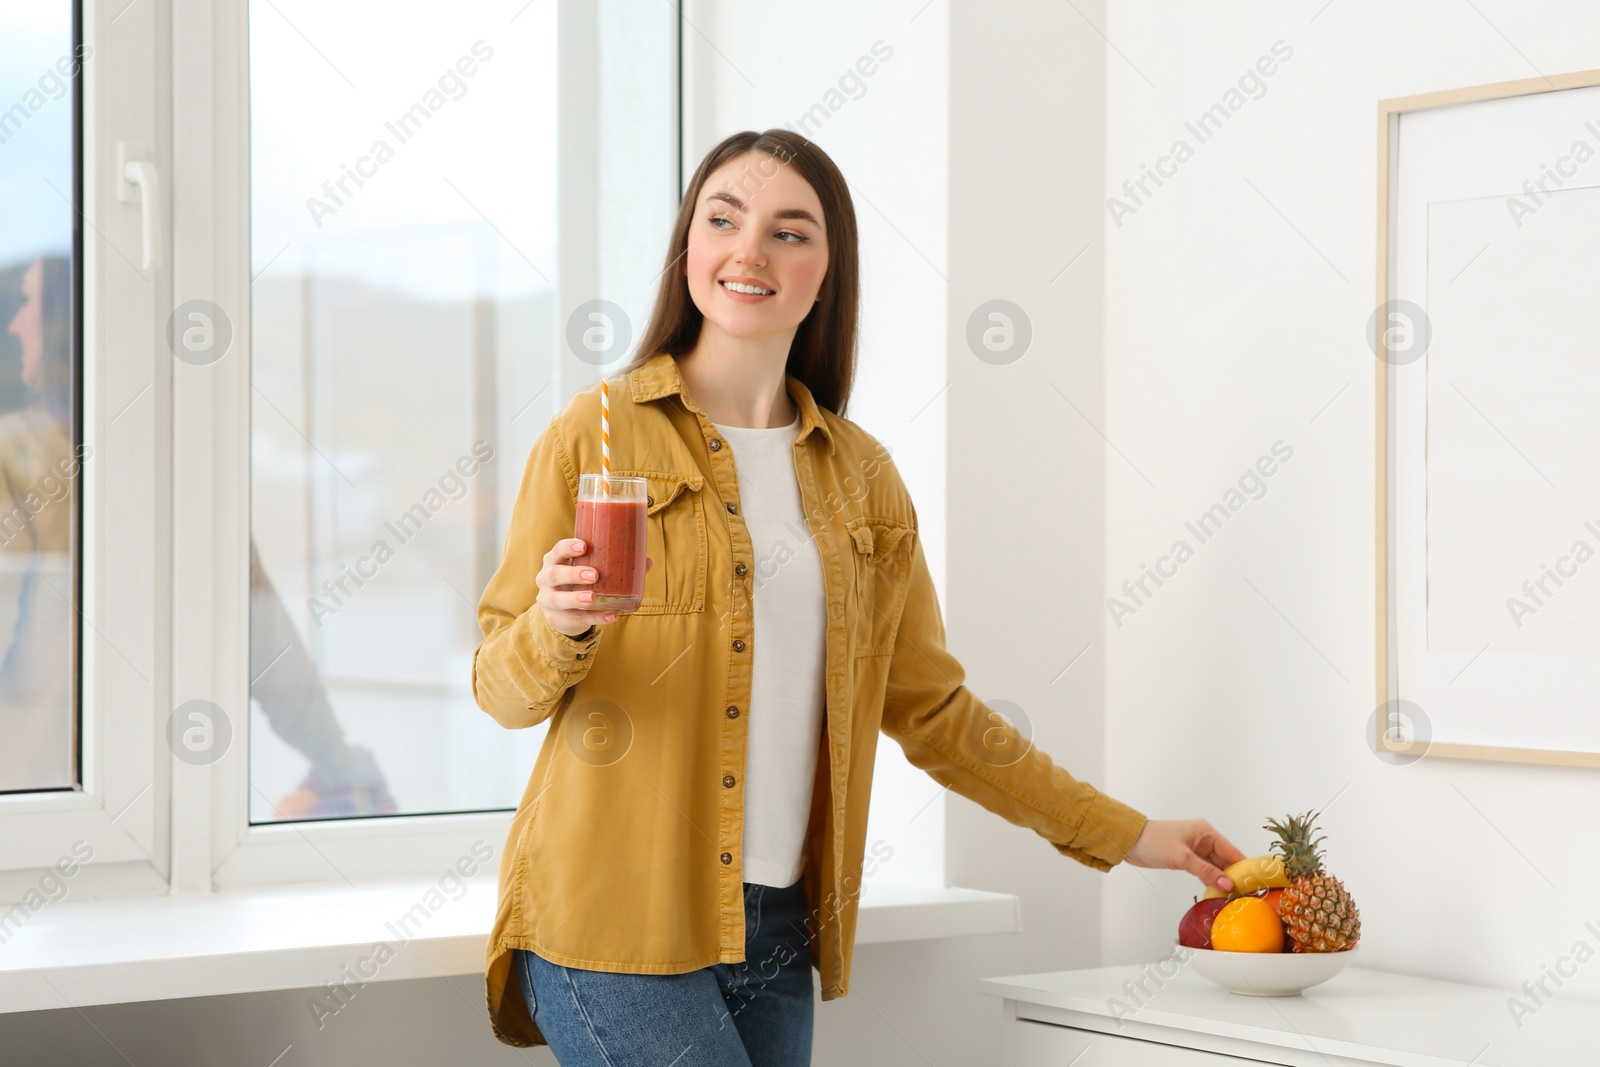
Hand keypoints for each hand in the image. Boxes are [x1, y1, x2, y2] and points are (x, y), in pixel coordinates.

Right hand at [537, 537, 653, 637]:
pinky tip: (611, 616)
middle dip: (574, 573)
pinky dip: (594, 617)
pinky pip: (574, 619)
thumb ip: (615, 565)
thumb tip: (647, 561)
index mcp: (555, 560)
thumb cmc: (579, 582)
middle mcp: (546, 578)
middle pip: (555, 574)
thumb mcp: (591, 570)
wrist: (564, 610)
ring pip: (558, 599)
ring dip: (577, 598)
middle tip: (595, 574)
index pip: (557, 550)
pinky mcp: (555, 618)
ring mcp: (548, 599)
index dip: (568, 547)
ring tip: (593, 598)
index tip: (584, 545)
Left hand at [1123, 818, 1246, 893]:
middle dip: (1234, 876)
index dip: (1244, 867)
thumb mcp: (1182, 857)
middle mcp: (1203, 839)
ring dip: (1222, 879)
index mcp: (1206, 832)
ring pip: (1215, 866)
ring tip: (1234, 896)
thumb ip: (1206, 871)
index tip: (1255, 883)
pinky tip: (1216, 890)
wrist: (1130, 841)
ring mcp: (1195, 849)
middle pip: (1225, 860)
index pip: (1232, 851)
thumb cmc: (1154, 842)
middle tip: (1246, 894)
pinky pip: (1204, 869)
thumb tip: (1228, 884)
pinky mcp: (1187, 857)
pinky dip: (1210, 879)